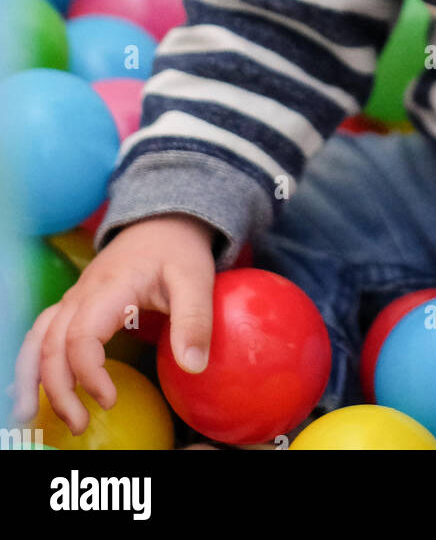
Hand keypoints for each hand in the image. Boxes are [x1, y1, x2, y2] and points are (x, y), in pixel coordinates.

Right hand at [11, 214, 216, 434]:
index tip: (110, 400)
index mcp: (109, 289)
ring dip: (31, 377)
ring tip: (28, 415)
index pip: (81, 337)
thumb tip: (193, 367)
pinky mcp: (74, 305)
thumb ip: (195, 320)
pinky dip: (31, 361)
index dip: (88, 373)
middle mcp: (82, 295)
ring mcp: (74, 299)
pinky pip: (42, 333)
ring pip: (37, 338)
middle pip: (52, 344)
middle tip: (79, 424)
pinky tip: (31, 388)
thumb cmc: (178, 251)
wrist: (163, 222)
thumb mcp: (196, 279)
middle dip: (58, 389)